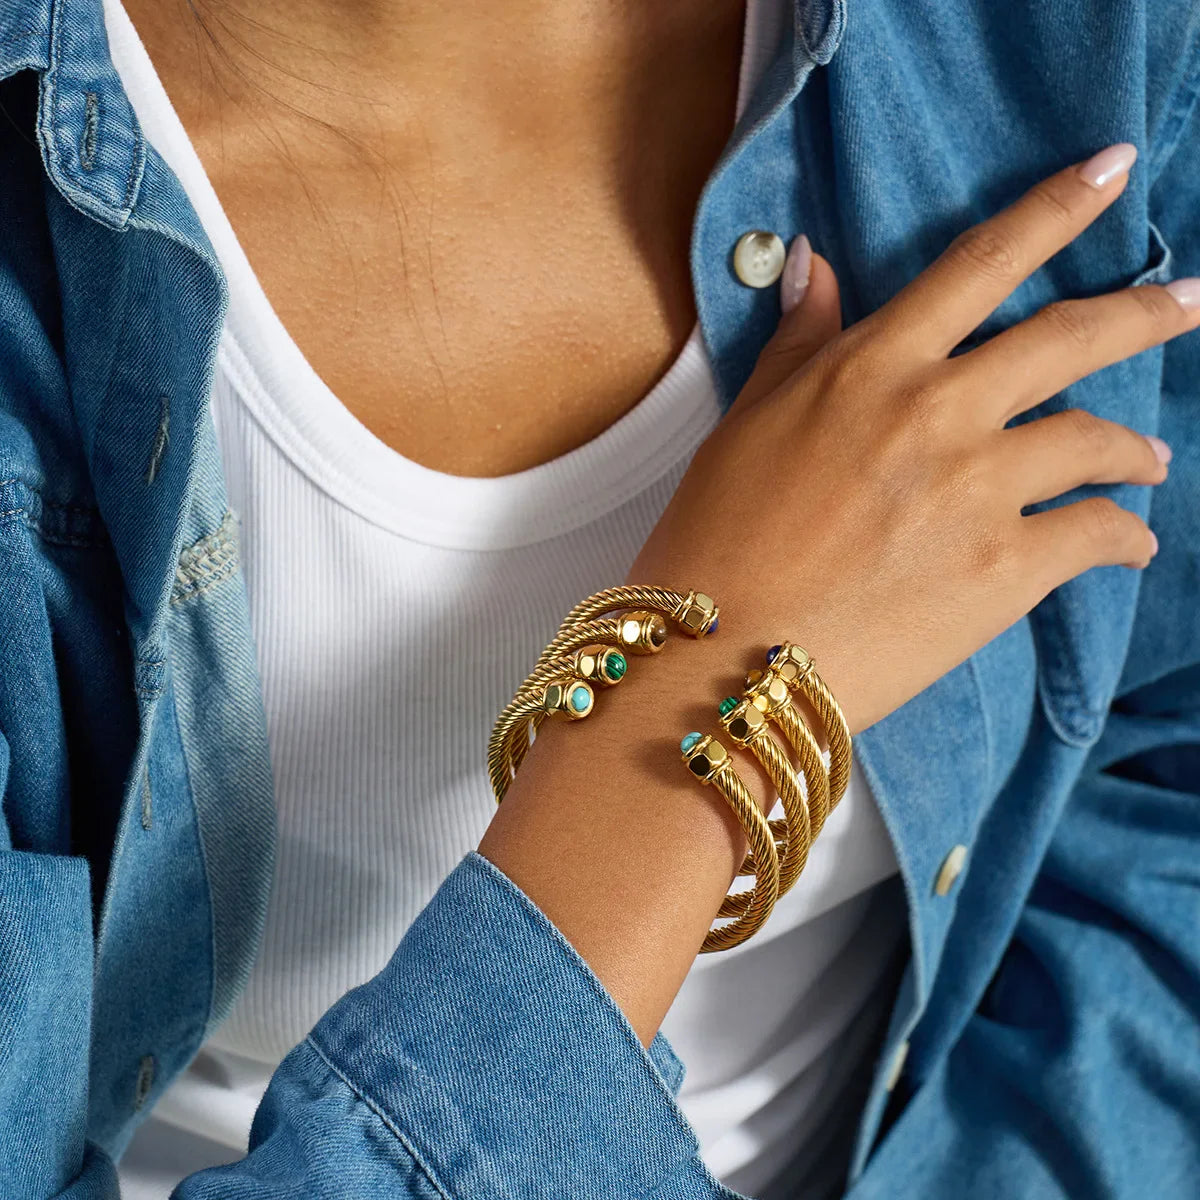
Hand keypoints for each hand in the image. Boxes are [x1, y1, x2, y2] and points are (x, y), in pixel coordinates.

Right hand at [629, 144, 1190, 734]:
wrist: (725, 660)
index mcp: (871, 366)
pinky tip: (1131, 544)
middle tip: (1190, 304)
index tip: (1114, 170)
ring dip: (1135, 449)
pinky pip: (1099, 535)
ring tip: (1151, 462)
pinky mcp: (1006, 568)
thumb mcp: (746, 425)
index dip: (1057, 206)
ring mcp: (979, 488)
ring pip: (1096, 440)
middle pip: (1070, 339)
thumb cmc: (717, 542)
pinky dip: (1126, 536)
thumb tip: (811, 265)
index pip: (981, 262)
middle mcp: (937, 410)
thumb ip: (797, 344)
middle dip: (1146, 314)